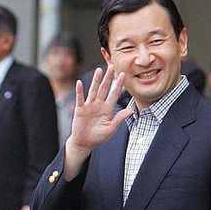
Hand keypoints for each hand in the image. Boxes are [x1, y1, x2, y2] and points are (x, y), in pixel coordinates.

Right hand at [64, 65, 132, 179]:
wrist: (84, 143)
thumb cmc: (98, 137)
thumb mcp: (111, 128)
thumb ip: (119, 119)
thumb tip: (131, 110)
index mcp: (107, 109)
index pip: (114, 94)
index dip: (118, 85)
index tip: (123, 74)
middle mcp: (99, 105)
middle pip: (104, 88)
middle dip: (108, 78)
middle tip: (112, 66)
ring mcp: (89, 106)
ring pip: (93, 90)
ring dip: (96, 80)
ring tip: (99, 70)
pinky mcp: (80, 109)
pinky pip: (80, 98)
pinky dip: (80, 91)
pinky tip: (79, 83)